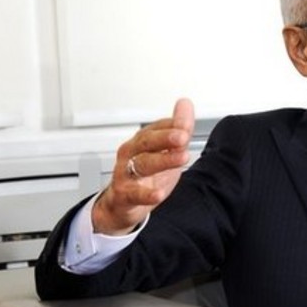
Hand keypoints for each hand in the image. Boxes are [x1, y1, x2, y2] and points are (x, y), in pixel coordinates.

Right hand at [92, 98, 194, 234]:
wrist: (121, 203)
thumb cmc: (144, 174)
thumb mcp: (166, 150)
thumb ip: (179, 128)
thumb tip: (185, 103)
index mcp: (143, 141)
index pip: (157, 128)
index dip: (173, 125)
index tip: (186, 123)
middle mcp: (132, 153)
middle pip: (147, 142)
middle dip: (165, 138)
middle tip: (182, 136)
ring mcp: (126, 173)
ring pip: (143, 164)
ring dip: (163, 161)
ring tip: (181, 158)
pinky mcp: (124, 194)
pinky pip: (134, 193)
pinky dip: (146, 194)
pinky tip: (158, 194)